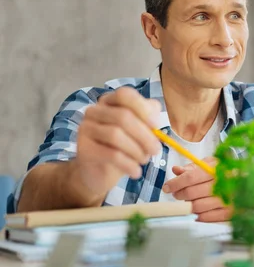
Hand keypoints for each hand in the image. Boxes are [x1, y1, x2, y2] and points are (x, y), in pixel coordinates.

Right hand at [75, 87, 161, 201]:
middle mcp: (95, 111)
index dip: (143, 109)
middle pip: (123, 116)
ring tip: (144, 161)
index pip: (125, 95)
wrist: (100, 172)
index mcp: (110, 102)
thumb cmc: (124, 148)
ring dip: (136, 150)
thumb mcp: (140, 131)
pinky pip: (110, 154)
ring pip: (115, 135)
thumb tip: (155, 118)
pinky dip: (128, 164)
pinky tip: (135, 172)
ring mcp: (85, 128)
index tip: (156, 126)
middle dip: (145, 135)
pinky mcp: (83, 149)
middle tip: (156, 150)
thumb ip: (149, 120)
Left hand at [162, 159, 232, 221]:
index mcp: (217, 169)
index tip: (167, 187)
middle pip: (192, 193)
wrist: (253, 182)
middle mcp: (224, 183)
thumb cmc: (228, 172)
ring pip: (198, 207)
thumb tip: (176, 171)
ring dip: (189, 206)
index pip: (190, 177)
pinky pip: (209, 218)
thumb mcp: (212, 164)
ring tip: (188, 202)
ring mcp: (228, 199)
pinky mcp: (232, 212)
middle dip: (180, 195)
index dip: (175, 183)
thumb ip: (193, 167)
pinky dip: (200, 216)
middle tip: (176, 194)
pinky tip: (198, 212)